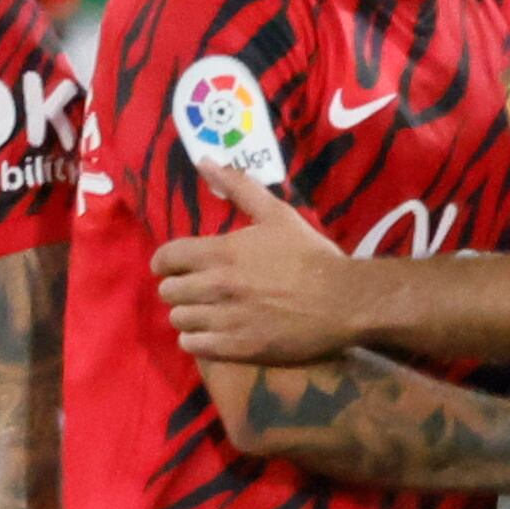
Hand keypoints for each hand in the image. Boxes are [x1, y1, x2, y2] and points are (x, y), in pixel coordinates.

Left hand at [156, 159, 371, 364]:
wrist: (344, 301)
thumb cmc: (311, 256)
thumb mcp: (277, 214)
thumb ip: (238, 187)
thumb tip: (204, 161)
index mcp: (222, 252)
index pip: (166, 257)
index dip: (165, 261)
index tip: (174, 265)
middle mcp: (217, 286)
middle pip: (168, 291)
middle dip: (177, 287)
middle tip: (194, 289)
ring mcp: (227, 319)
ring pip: (179, 320)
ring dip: (187, 315)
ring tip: (203, 313)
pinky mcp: (238, 348)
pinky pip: (194, 346)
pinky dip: (196, 340)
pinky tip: (211, 334)